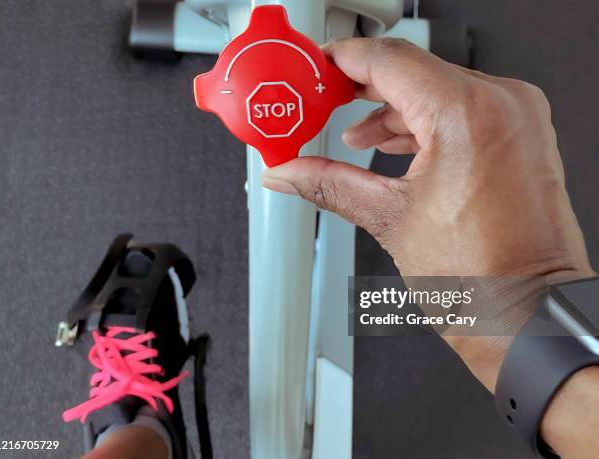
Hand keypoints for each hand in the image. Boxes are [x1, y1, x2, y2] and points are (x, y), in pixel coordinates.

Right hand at [261, 38, 595, 456]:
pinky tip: (395, 142)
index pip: (387, 61)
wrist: (530, 314)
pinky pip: (465, 108)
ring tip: (353, 132)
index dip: (341, 62)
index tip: (316, 71)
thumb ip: (329, 184)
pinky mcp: (522, 136)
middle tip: (323, 100)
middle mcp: (501, 105)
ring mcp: (517, 118)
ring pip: (438, 87)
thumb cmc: (482, 281)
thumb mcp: (389, 220)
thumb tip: (288, 173)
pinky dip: (426, 119)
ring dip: (392, 106)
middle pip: (412, 69)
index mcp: (465, 116)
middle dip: (361, 85)